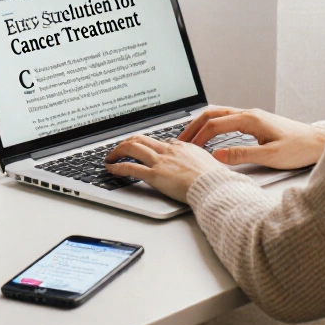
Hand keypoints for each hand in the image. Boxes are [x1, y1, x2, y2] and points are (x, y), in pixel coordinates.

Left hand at [104, 135, 226, 201]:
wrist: (214, 186)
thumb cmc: (215, 179)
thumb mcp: (208, 162)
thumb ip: (198, 160)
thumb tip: (198, 163)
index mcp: (182, 146)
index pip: (160, 141)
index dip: (148, 145)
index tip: (143, 150)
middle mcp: (168, 150)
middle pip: (141, 138)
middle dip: (127, 142)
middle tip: (120, 148)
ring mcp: (160, 161)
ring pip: (132, 147)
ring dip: (118, 150)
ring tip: (110, 156)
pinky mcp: (154, 175)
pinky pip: (130, 167)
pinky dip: (117, 166)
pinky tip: (111, 168)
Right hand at [179, 107, 324, 169]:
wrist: (319, 143)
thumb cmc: (299, 149)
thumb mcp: (270, 156)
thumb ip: (241, 155)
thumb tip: (217, 155)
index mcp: (250, 119)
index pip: (215, 125)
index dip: (198, 137)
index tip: (188, 148)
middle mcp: (249, 114)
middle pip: (213, 114)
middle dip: (194, 126)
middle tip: (180, 140)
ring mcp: (252, 116)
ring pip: (219, 115)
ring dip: (202, 124)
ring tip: (190, 137)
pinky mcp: (256, 122)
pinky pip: (228, 119)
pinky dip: (213, 126)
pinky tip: (210, 135)